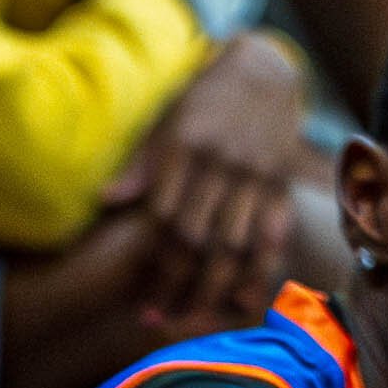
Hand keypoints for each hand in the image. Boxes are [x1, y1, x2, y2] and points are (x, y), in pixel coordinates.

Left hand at [108, 36, 310, 329]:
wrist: (264, 68)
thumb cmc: (204, 100)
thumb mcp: (168, 121)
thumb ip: (142, 164)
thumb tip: (105, 199)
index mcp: (187, 146)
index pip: (164, 216)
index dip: (151, 260)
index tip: (139, 295)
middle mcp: (222, 162)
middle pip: (196, 237)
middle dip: (175, 284)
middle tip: (156, 319)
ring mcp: (256, 174)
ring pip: (234, 244)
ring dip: (212, 288)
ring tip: (190, 319)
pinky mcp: (282, 182)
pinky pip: (273, 235)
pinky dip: (260, 270)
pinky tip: (245, 299)